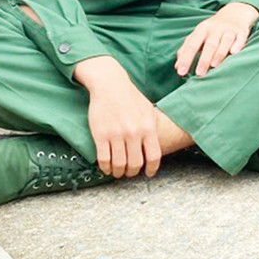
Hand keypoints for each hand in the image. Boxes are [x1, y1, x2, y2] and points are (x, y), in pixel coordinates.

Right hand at [75, 56, 160, 178]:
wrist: (110, 85)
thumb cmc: (130, 97)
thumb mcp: (148, 110)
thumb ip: (152, 127)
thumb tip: (157, 144)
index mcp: (148, 126)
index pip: (154, 155)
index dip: (152, 168)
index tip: (149, 173)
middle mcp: (133, 132)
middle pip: (136, 163)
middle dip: (133, 172)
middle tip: (130, 172)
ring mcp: (116, 134)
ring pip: (119, 164)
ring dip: (118, 172)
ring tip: (118, 172)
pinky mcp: (100, 135)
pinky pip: (103, 159)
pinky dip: (105, 167)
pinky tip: (107, 167)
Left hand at [174, 2, 258, 77]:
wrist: (234, 14)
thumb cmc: (212, 30)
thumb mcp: (198, 35)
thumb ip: (186, 49)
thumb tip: (178, 67)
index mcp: (202, 30)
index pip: (192, 45)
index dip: (186, 58)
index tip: (181, 72)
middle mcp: (215, 29)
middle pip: (209, 45)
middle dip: (204, 60)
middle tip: (199, 74)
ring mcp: (229, 30)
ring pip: (225, 41)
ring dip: (219, 53)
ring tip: (214, 65)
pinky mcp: (242, 32)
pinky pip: (240, 38)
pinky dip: (237, 45)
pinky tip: (234, 52)